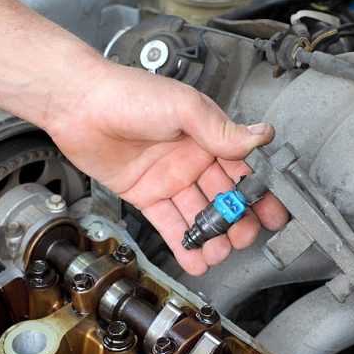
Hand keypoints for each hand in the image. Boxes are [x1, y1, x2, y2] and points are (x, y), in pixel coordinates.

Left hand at [45, 58, 288, 274]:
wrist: (79, 105)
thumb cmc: (128, 94)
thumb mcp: (183, 107)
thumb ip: (220, 128)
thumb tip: (259, 136)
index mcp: (207, 135)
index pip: (242, 168)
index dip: (259, 192)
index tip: (274, 213)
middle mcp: (191, 158)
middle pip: (222, 197)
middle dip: (236, 220)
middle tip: (244, 238)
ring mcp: (168, 178)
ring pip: (198, 214)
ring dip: (211, 236)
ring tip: (220, 253)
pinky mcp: (145, 194)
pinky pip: (169, 223)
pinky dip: (182, 243)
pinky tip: (196, 259)